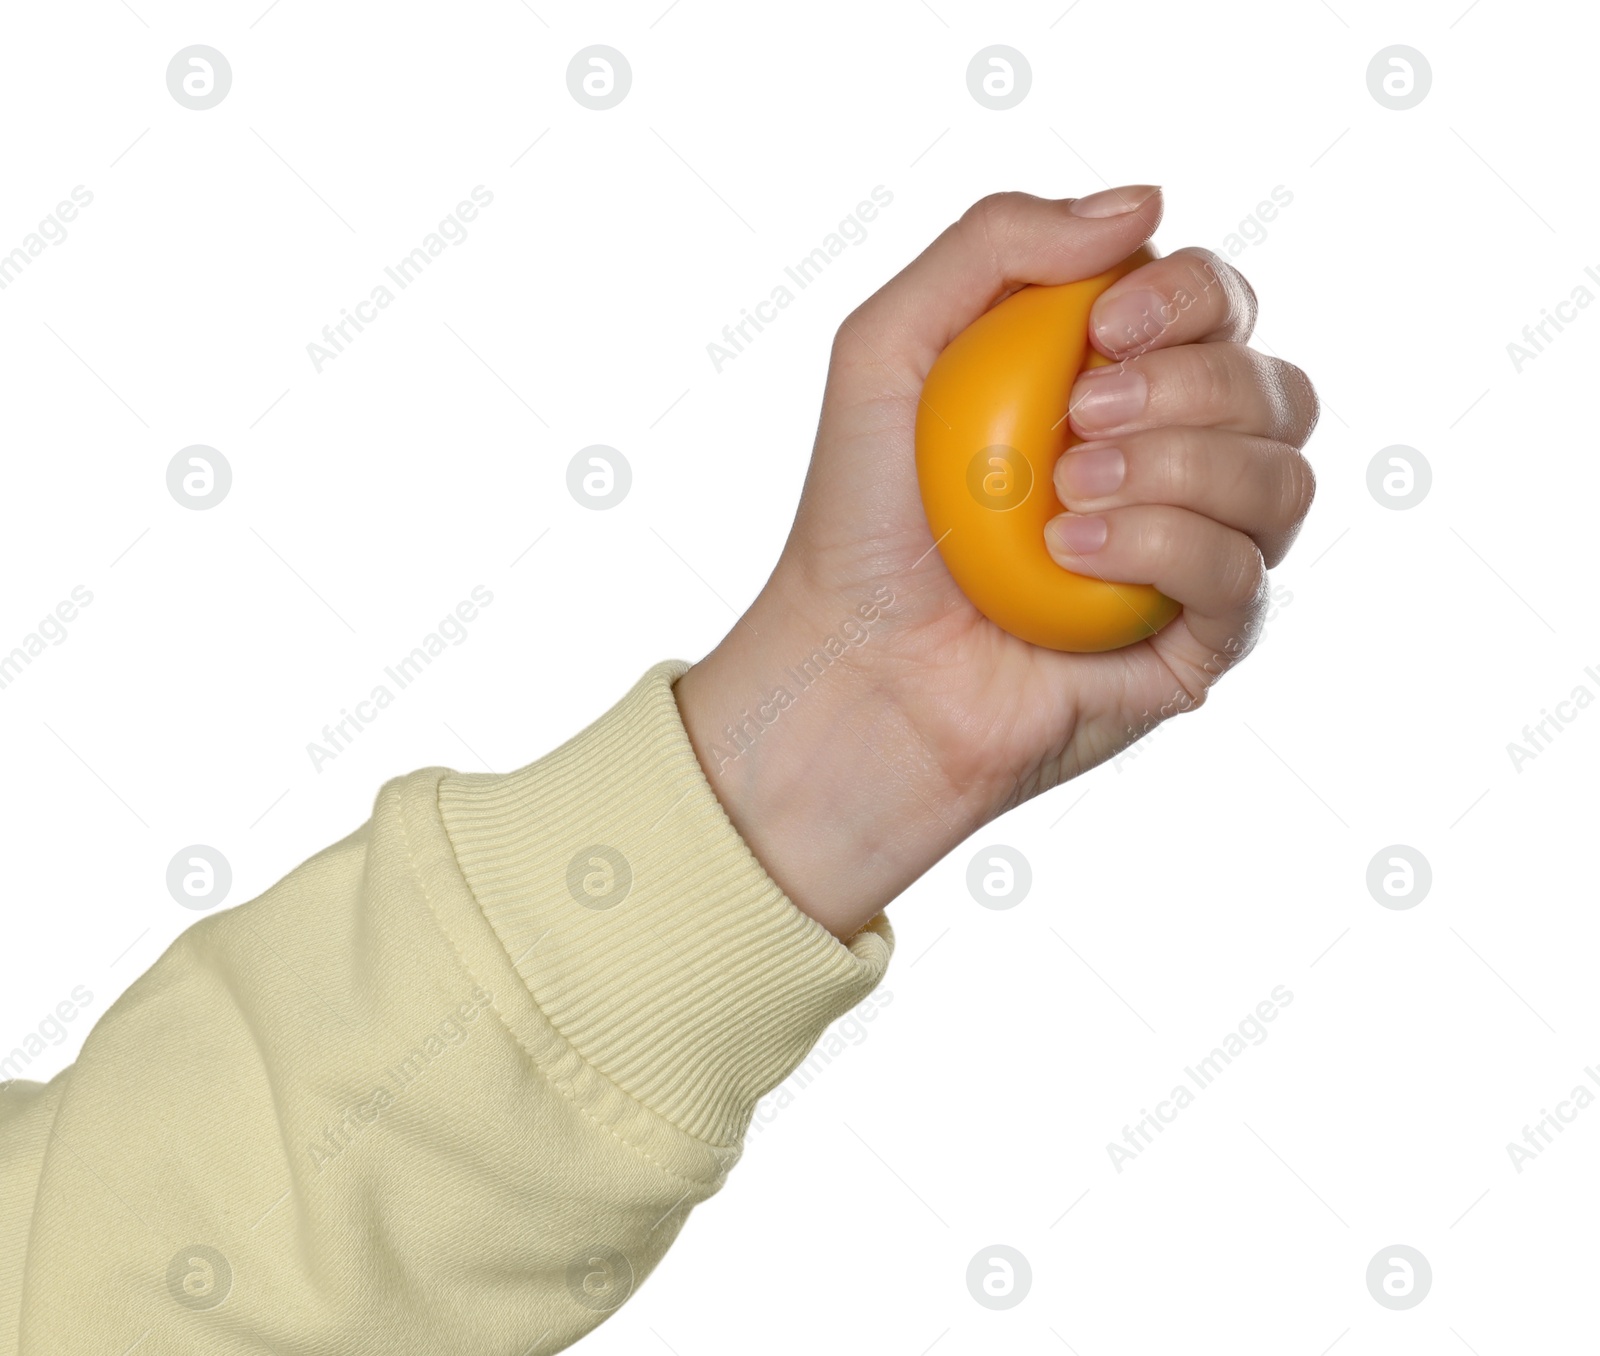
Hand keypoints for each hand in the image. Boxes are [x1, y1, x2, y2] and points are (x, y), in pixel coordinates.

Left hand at [674, 186, 1318, 937]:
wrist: (851, 667)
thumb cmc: (861, 518)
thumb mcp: (886, 349)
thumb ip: (994, 244)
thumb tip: (1148, 204)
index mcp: (1120, 390)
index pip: (1222, 309)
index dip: (1191, 298)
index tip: (1104, 329)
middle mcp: (1175, 468)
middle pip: (1275, 388)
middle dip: (1190, 387)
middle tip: (1076, 421)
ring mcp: (1192, 559)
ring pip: (1283, 478)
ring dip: (1183, 467)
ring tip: (1066, 495)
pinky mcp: (1196, 646)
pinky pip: (1246, 575)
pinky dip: (1167, 546)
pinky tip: (1073, 552)